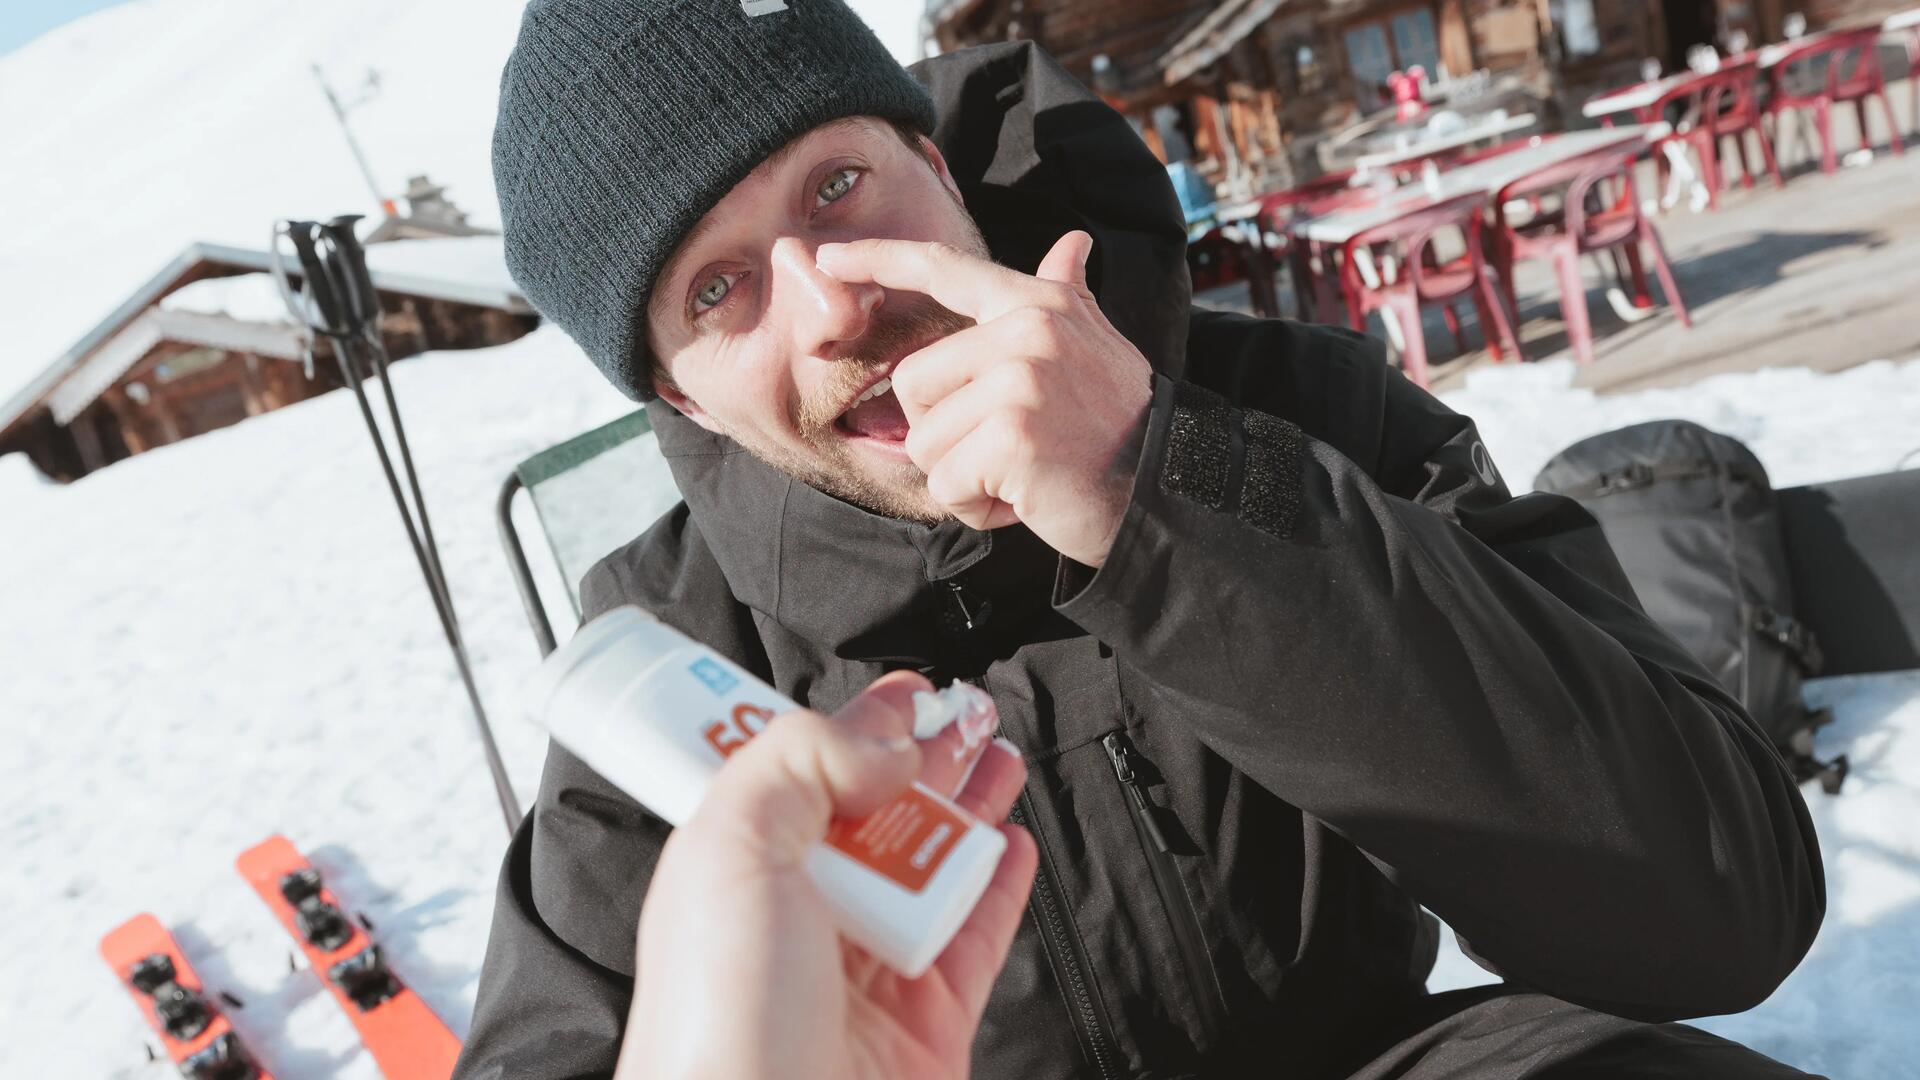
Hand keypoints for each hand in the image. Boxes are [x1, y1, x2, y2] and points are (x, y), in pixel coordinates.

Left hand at [617, 672, 1035, 1079]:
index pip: (797, 771)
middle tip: (965, 709)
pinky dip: (999, 884)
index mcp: (736, 868)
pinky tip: (1012, 843)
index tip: (902, 691)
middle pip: (874, 812)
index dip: (849, 726)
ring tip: (998, 753)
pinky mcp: (926, 1022)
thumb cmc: (718, 1026)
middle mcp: (799, 915)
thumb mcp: (732, 848)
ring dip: (968, 804)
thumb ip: (802, 760)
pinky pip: (973, 937)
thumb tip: (881, 735)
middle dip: (922, 754)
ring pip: (930, 866)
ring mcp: (866, 970)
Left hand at [816, 233, 1151, 567]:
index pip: (945, 270)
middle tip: (1007, 449)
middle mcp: (1026, 332)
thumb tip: (1072, 244)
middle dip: (946, 432)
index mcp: (1037, 304)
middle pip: (914, 382)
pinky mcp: (1011, 437)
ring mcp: (1019, 382)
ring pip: (925, 440)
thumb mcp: (1097, 346)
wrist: (1163, 491)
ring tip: (1020, 475)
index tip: (830, 259)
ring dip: (962, 477)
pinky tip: (1022, 500)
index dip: (881, 261)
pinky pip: (947, 483)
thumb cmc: (1119, 424)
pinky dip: (974, 508)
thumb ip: (1069, 296)